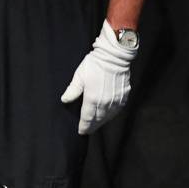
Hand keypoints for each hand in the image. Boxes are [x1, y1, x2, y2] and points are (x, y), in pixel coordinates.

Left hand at [60, 20, 137, 134]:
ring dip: (102, 122)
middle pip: (98, 119)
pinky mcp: (124, 96)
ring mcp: (116, 100)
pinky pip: (117, 110)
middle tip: (87, 131)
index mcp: (93, 99)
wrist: (115, 56)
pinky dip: (111, 115)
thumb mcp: (79, 76)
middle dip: (92, 126)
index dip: (84, 126)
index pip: (87, 118)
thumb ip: (73, 90)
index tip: (81, 131)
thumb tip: (64, 100)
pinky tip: (107, 115)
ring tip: (96, 125)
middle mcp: (106, 102)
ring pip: (108, 116)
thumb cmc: (95, 64)